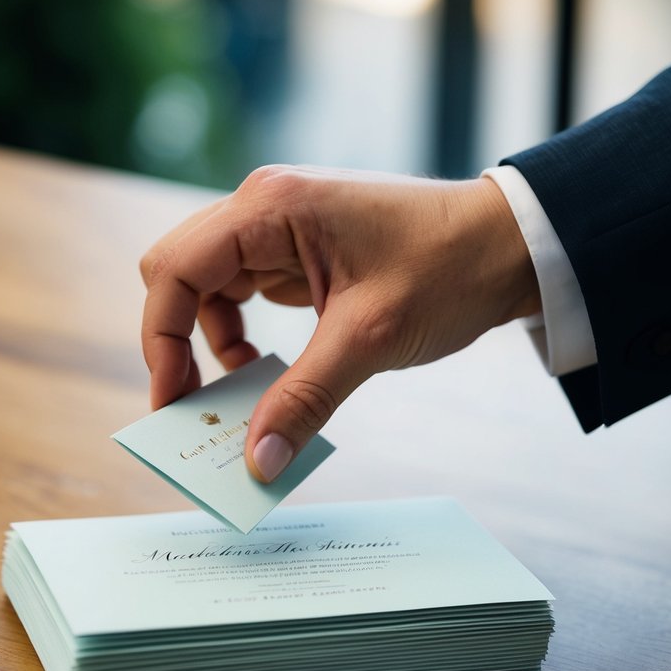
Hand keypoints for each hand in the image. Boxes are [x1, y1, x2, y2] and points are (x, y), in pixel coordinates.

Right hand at [140, 165, 539, 481]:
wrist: (508, 246)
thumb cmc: (448, 269)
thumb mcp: (370, 340)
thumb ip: (304, 400)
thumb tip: (256, 463)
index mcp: (270, 208)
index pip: (176, 269)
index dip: (161, 338)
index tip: (174, 400)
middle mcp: (264, 206)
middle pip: (178, 271)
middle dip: (175, 339)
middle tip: (193, 402)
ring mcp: (280, 226)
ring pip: (207, 284)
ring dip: (208, 339)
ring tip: (241, 391)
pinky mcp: (298, 248)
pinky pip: (243, 290)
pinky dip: (239, 332)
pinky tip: (268, 366)